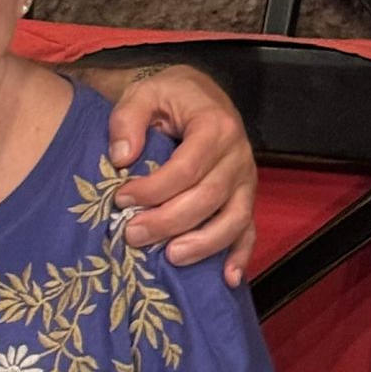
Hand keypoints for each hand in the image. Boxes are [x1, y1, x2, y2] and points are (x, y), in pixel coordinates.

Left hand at [104, 64, 256, 284]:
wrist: (195, 93)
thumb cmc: (165, 96)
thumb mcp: (142, 94)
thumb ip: (127, 120)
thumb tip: (121, 158)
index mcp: (214, 126)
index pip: (187, 168)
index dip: (154, 189)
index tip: (121, 199)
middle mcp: (238, 155)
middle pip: (208, 198)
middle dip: (169, 221)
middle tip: (132, 235)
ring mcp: (246, 179)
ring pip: (234, 219)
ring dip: (203, 244)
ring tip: (170, 258)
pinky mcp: (245, 197)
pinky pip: (249, 229)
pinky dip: (240, 255)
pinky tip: (226, 278)